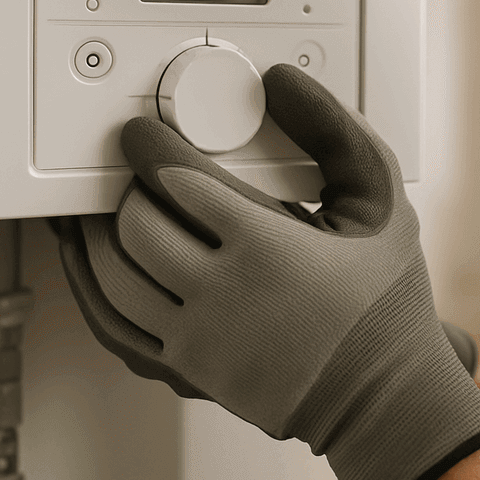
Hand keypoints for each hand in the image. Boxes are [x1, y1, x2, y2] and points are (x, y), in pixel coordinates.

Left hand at [54, 63, 479, 479]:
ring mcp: (197, 342)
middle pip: (135, 226)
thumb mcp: (380, 200)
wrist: (383, 395)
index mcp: (268, 247)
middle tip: (135, 171)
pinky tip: (101, 265)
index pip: (176, 181)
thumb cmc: (385, 300)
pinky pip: (113, 326)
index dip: (148, 147)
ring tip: (112, 209)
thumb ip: (336, 131)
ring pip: (111, 277)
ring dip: (102, 235)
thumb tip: (282, 84)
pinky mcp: (186, 374)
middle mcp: (222, 297)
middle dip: (127, 189)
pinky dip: (94, 289)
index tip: (141, 133)